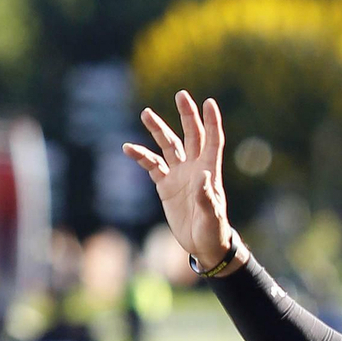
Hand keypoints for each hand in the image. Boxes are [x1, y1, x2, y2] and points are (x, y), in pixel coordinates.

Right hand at [122, 91, 239, 272]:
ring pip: (168, 146)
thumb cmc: (213, 232)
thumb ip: (206, 197)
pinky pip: (151, 165)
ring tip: (146, 114)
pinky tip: (128, 148)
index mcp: (209, 171)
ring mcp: (179, 174)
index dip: (211, 122)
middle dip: (186, 115)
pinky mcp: (165, 185)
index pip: (212, 141)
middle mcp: (194, 168)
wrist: (202, 245)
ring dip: (158, 130)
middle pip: (190, 135)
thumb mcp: (212, 217)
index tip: (208, 102)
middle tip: (181, 95)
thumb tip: (202, 175)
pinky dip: (141, 156)